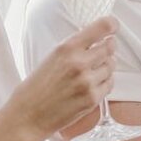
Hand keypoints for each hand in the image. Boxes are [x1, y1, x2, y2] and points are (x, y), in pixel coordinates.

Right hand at [9, 17, 117, 140]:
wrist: (28, 116)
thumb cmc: (36, 87)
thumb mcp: (51, 58)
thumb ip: (73, 49)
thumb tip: (95, 41)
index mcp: (66, 48)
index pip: (100, 27)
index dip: (111, 25)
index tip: (113, 26)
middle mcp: (79, 63)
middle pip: (110, 47)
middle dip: (108, 47)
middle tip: (104, 50)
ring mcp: (88, 82)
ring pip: (111, 66)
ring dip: (105, 67)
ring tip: (91, 72)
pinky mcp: (93, 99)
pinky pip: (109, 84)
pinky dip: (104, 83)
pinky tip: (91, 85)